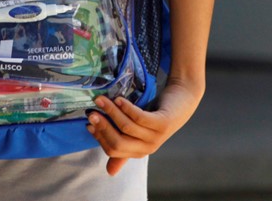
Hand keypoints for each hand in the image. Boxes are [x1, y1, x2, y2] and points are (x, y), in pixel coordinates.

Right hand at [85, 79, 203, 175]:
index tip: (89, 123)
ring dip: (111, 112)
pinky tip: (119, 100)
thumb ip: (124, 148)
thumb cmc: (156, 114)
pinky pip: (140, 117)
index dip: (100, 137)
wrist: (182, 101)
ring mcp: (156, 136)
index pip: (113, 150)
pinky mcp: (163, 123)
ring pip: (127, 127)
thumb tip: (110, 172)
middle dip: (102, 127)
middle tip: (92, 113)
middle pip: (118, 143)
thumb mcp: (138, 132)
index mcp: (139, 151)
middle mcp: (147, 147)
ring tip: (102, 100)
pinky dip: (127, 108)